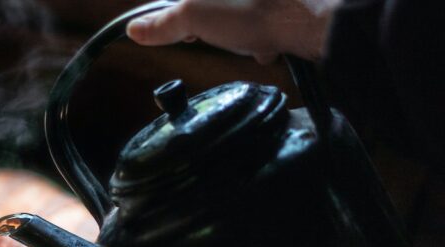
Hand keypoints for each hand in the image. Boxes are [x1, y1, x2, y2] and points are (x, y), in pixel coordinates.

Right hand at [126, 0, 340, 63]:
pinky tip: (267, 44)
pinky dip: (262, 33)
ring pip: (238, 13)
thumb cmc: (253, 11)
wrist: (309, 19)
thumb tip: (135, 30)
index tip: (186, 32)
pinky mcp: (279, 7)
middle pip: (213, 7)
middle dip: (216, 25)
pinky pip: (262, 19)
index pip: (183, 4)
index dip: (183, 17)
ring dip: (241, 33)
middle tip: (224, 36)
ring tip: (251, 42)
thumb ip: (164, 23)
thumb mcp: (194, 17)